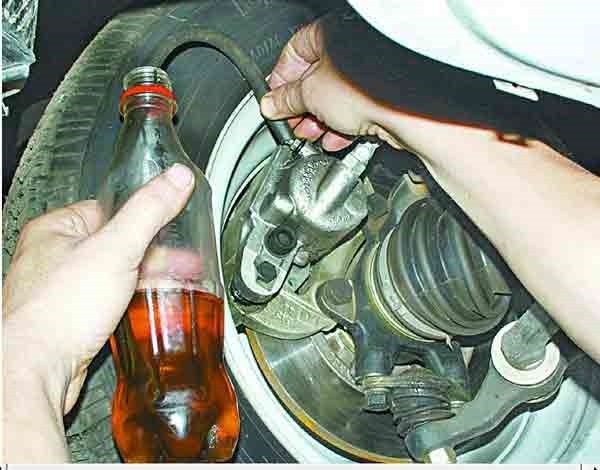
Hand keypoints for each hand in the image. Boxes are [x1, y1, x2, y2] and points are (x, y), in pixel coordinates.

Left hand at [3, 164, 194, 420]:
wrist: (35, 371)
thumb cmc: (59, 311)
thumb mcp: (117, 248)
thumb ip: (149, 210)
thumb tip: (176, 177)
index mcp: (56, 230)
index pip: (110, 209)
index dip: (145, 219)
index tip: (173, 226)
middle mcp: (54, 258)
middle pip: (117, 245)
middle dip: (154, 256)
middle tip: (184, 263)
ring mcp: (61, 290)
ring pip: (114, 276)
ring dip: (145, 281)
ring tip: (176, 286)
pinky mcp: (70, 319)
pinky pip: (107, 303)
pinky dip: (130, 303)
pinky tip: (149, 309)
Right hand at [260, 21, 401, 150]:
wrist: (406, 111)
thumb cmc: (366, 87)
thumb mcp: (310, 94)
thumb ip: (286, 99)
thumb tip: (273, 104)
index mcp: (332, 34)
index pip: (296, 52)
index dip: (281, 79)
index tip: (274, 100)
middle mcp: (353, 50)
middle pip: (316, 80)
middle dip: (301, 107)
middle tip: (291, 122)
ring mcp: (370, 76)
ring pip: (336, 100)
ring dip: (319, 122)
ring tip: (311, 135)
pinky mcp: (384, 100)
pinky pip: (356, 113)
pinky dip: (342, 128)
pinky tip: (334, 141)